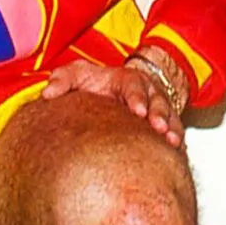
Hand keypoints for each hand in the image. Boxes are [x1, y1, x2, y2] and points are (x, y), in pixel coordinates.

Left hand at [44, 52, 185, 146]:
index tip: (138, 110)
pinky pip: (175, 129)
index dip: (137, 97)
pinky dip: (178, 138)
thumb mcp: (76, 74)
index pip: (133, 85)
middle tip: (158, 128)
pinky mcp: (163, 122)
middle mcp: (146, 91)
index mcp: (125, 79)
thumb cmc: (95, 83)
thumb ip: (62, 80)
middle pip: (157, 101)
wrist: (114, 90)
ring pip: (169, 115)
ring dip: (172, 128)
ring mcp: (157, 107)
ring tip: (172, 141)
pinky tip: (177, 149)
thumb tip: (48, 94)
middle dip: (159, 114)